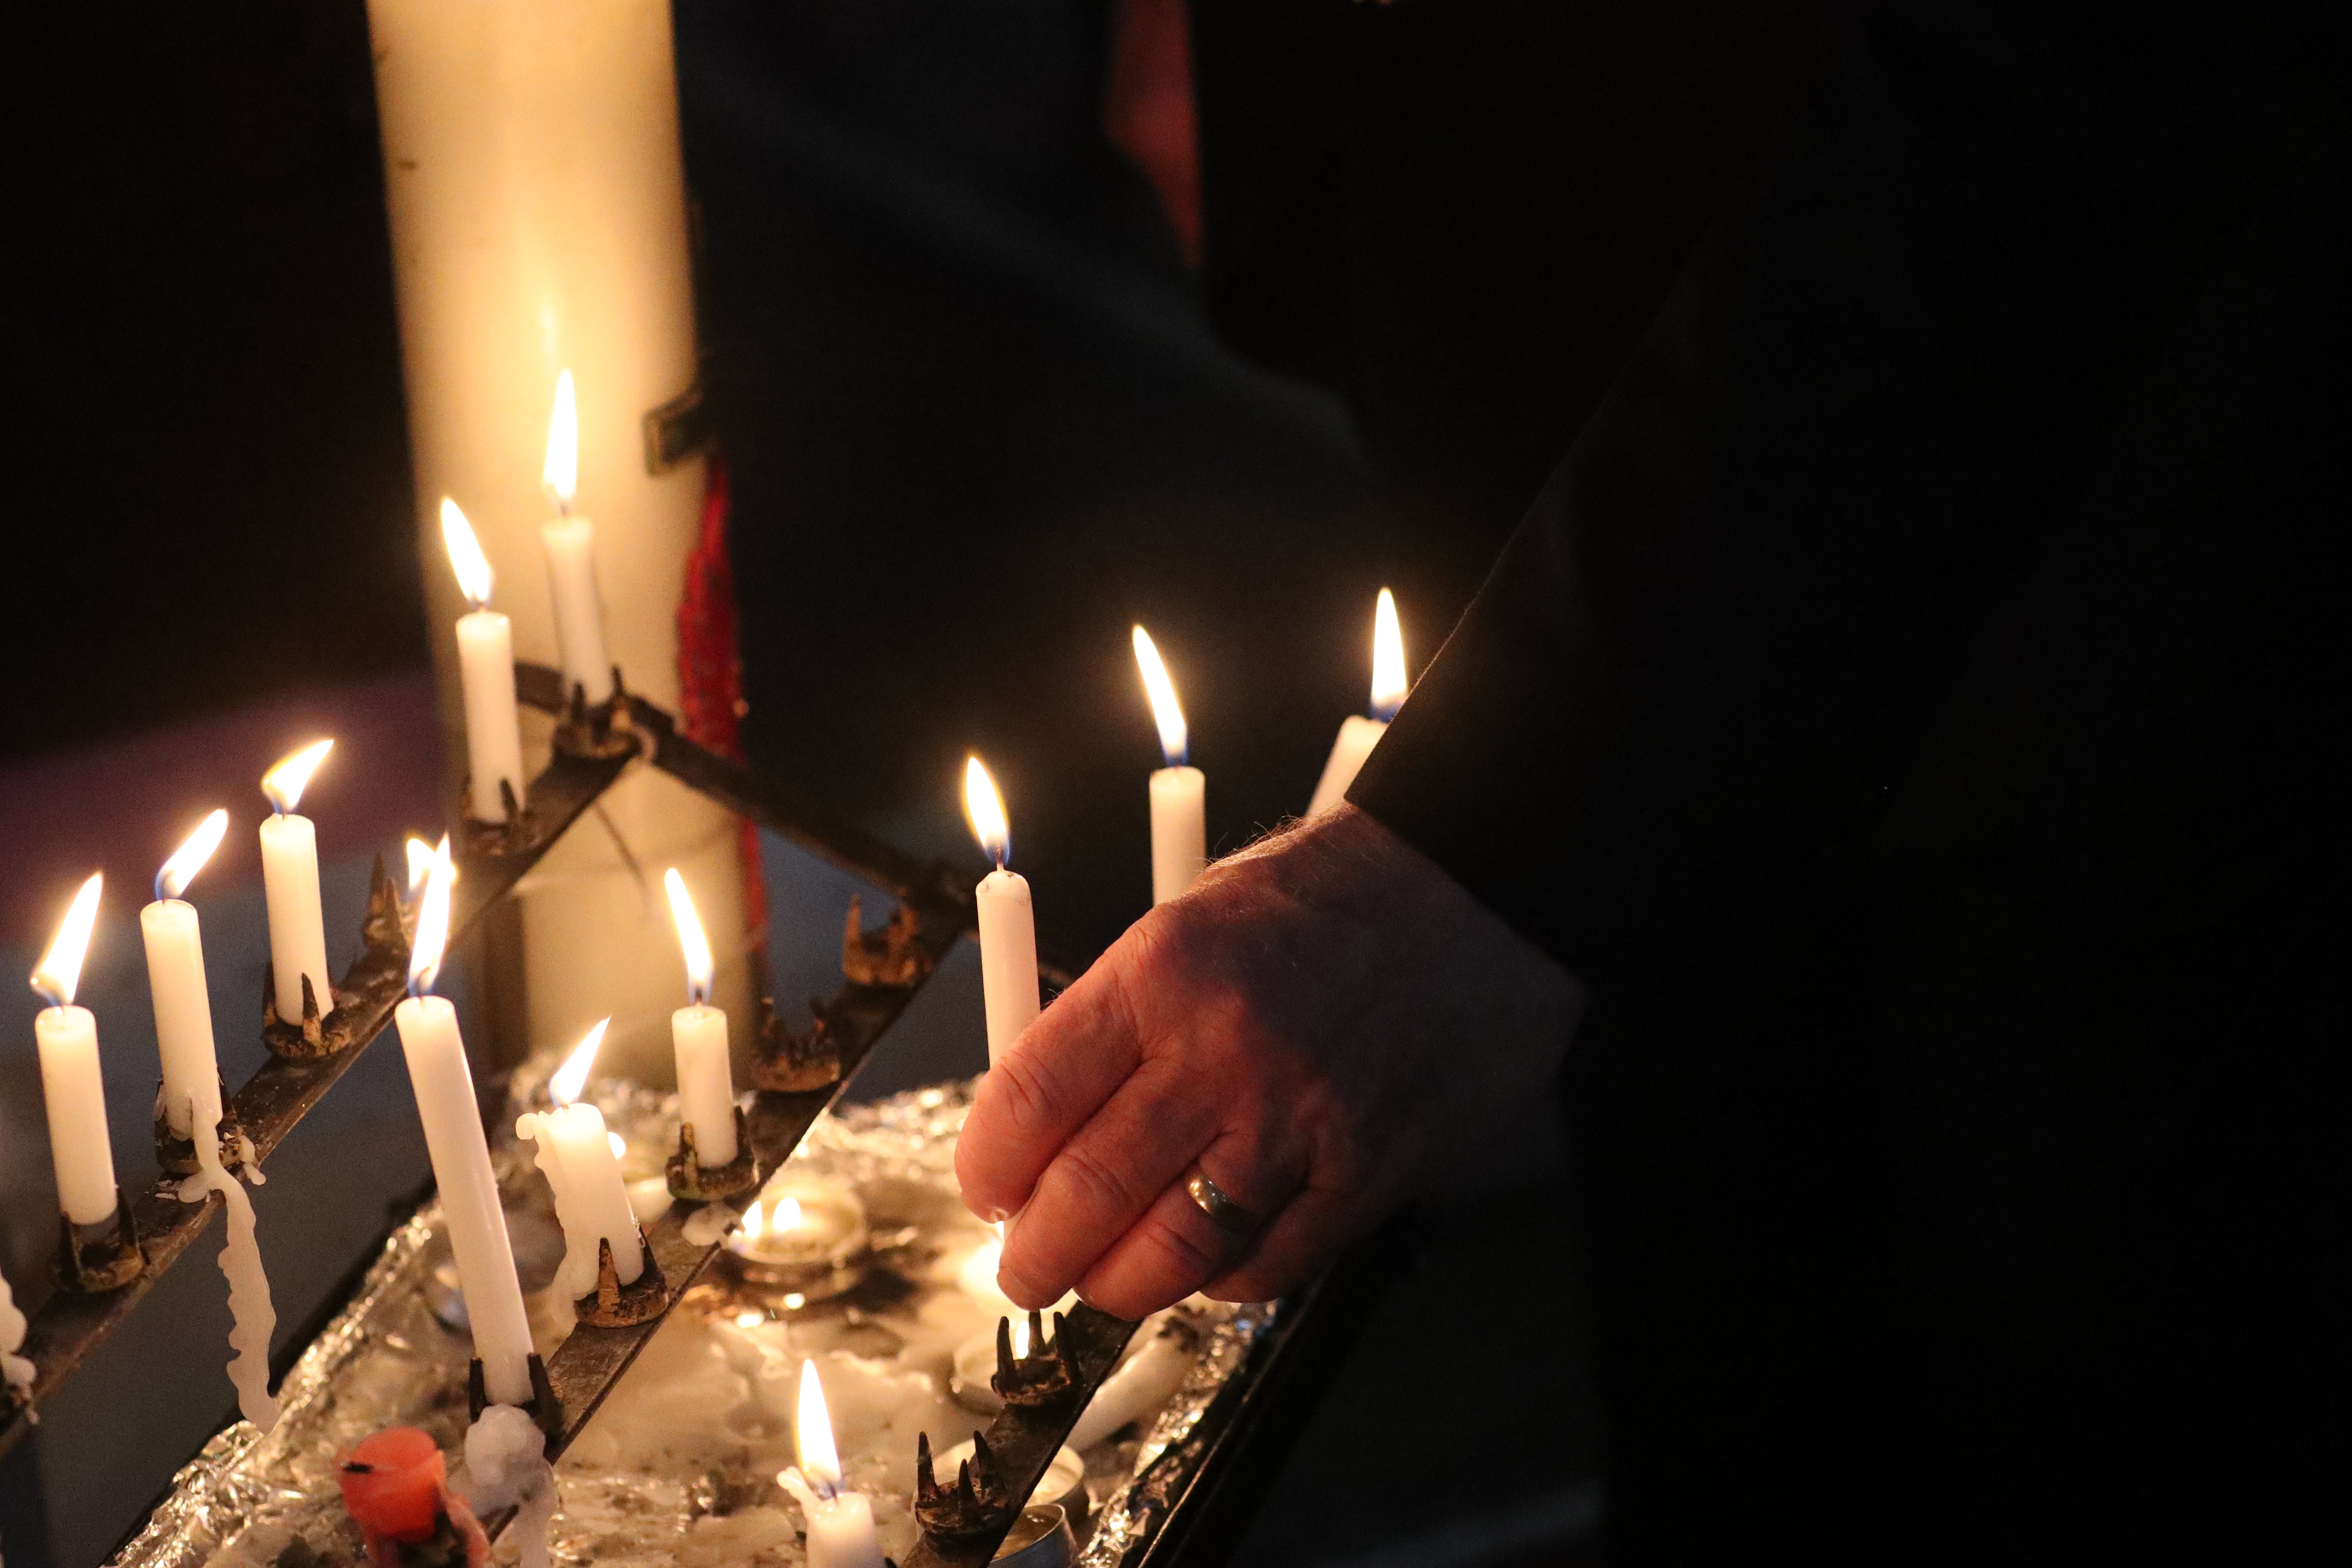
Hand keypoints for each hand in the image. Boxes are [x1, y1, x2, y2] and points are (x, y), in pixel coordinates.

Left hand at [956, 803, 1586, 1318]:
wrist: (1480, 885)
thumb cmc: (1332, 894)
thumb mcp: (1195, 916)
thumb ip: (1122, 1015)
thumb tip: (1047, 1114)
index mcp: (1162, 972)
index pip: (1028, 1099)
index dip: (987, 1166)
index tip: (988, 1186)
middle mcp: (1222, 1050)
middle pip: (1085, 1194)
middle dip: (1035, 1254)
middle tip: (1024, 1267)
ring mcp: (1299, 1120)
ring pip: (1172, 1250)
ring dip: (1117, 1286)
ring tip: (1099, 1283)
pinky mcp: (1367, 1171)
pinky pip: (1269, 1263)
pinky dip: (1221, 1280)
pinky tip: (1205, 1265)